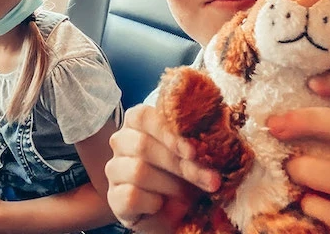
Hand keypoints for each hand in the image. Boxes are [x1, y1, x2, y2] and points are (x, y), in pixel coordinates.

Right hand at [105, 105, 219, 233]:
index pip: (143, 116)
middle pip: (143, 145)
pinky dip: (153, 203)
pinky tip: (162, 205)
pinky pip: (131, 196)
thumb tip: (216, 132)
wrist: (176, 213)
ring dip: (171, 186)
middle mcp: (122, 142)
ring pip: (138, 171)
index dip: (168, 132)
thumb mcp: (194, 157)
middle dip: (181, 165)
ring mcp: (114, 169)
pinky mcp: (113, 197)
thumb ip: (197, 142)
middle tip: (210, 179)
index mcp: (138, 123)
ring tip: (187, 195)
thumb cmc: (185, 176)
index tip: (193, 151)